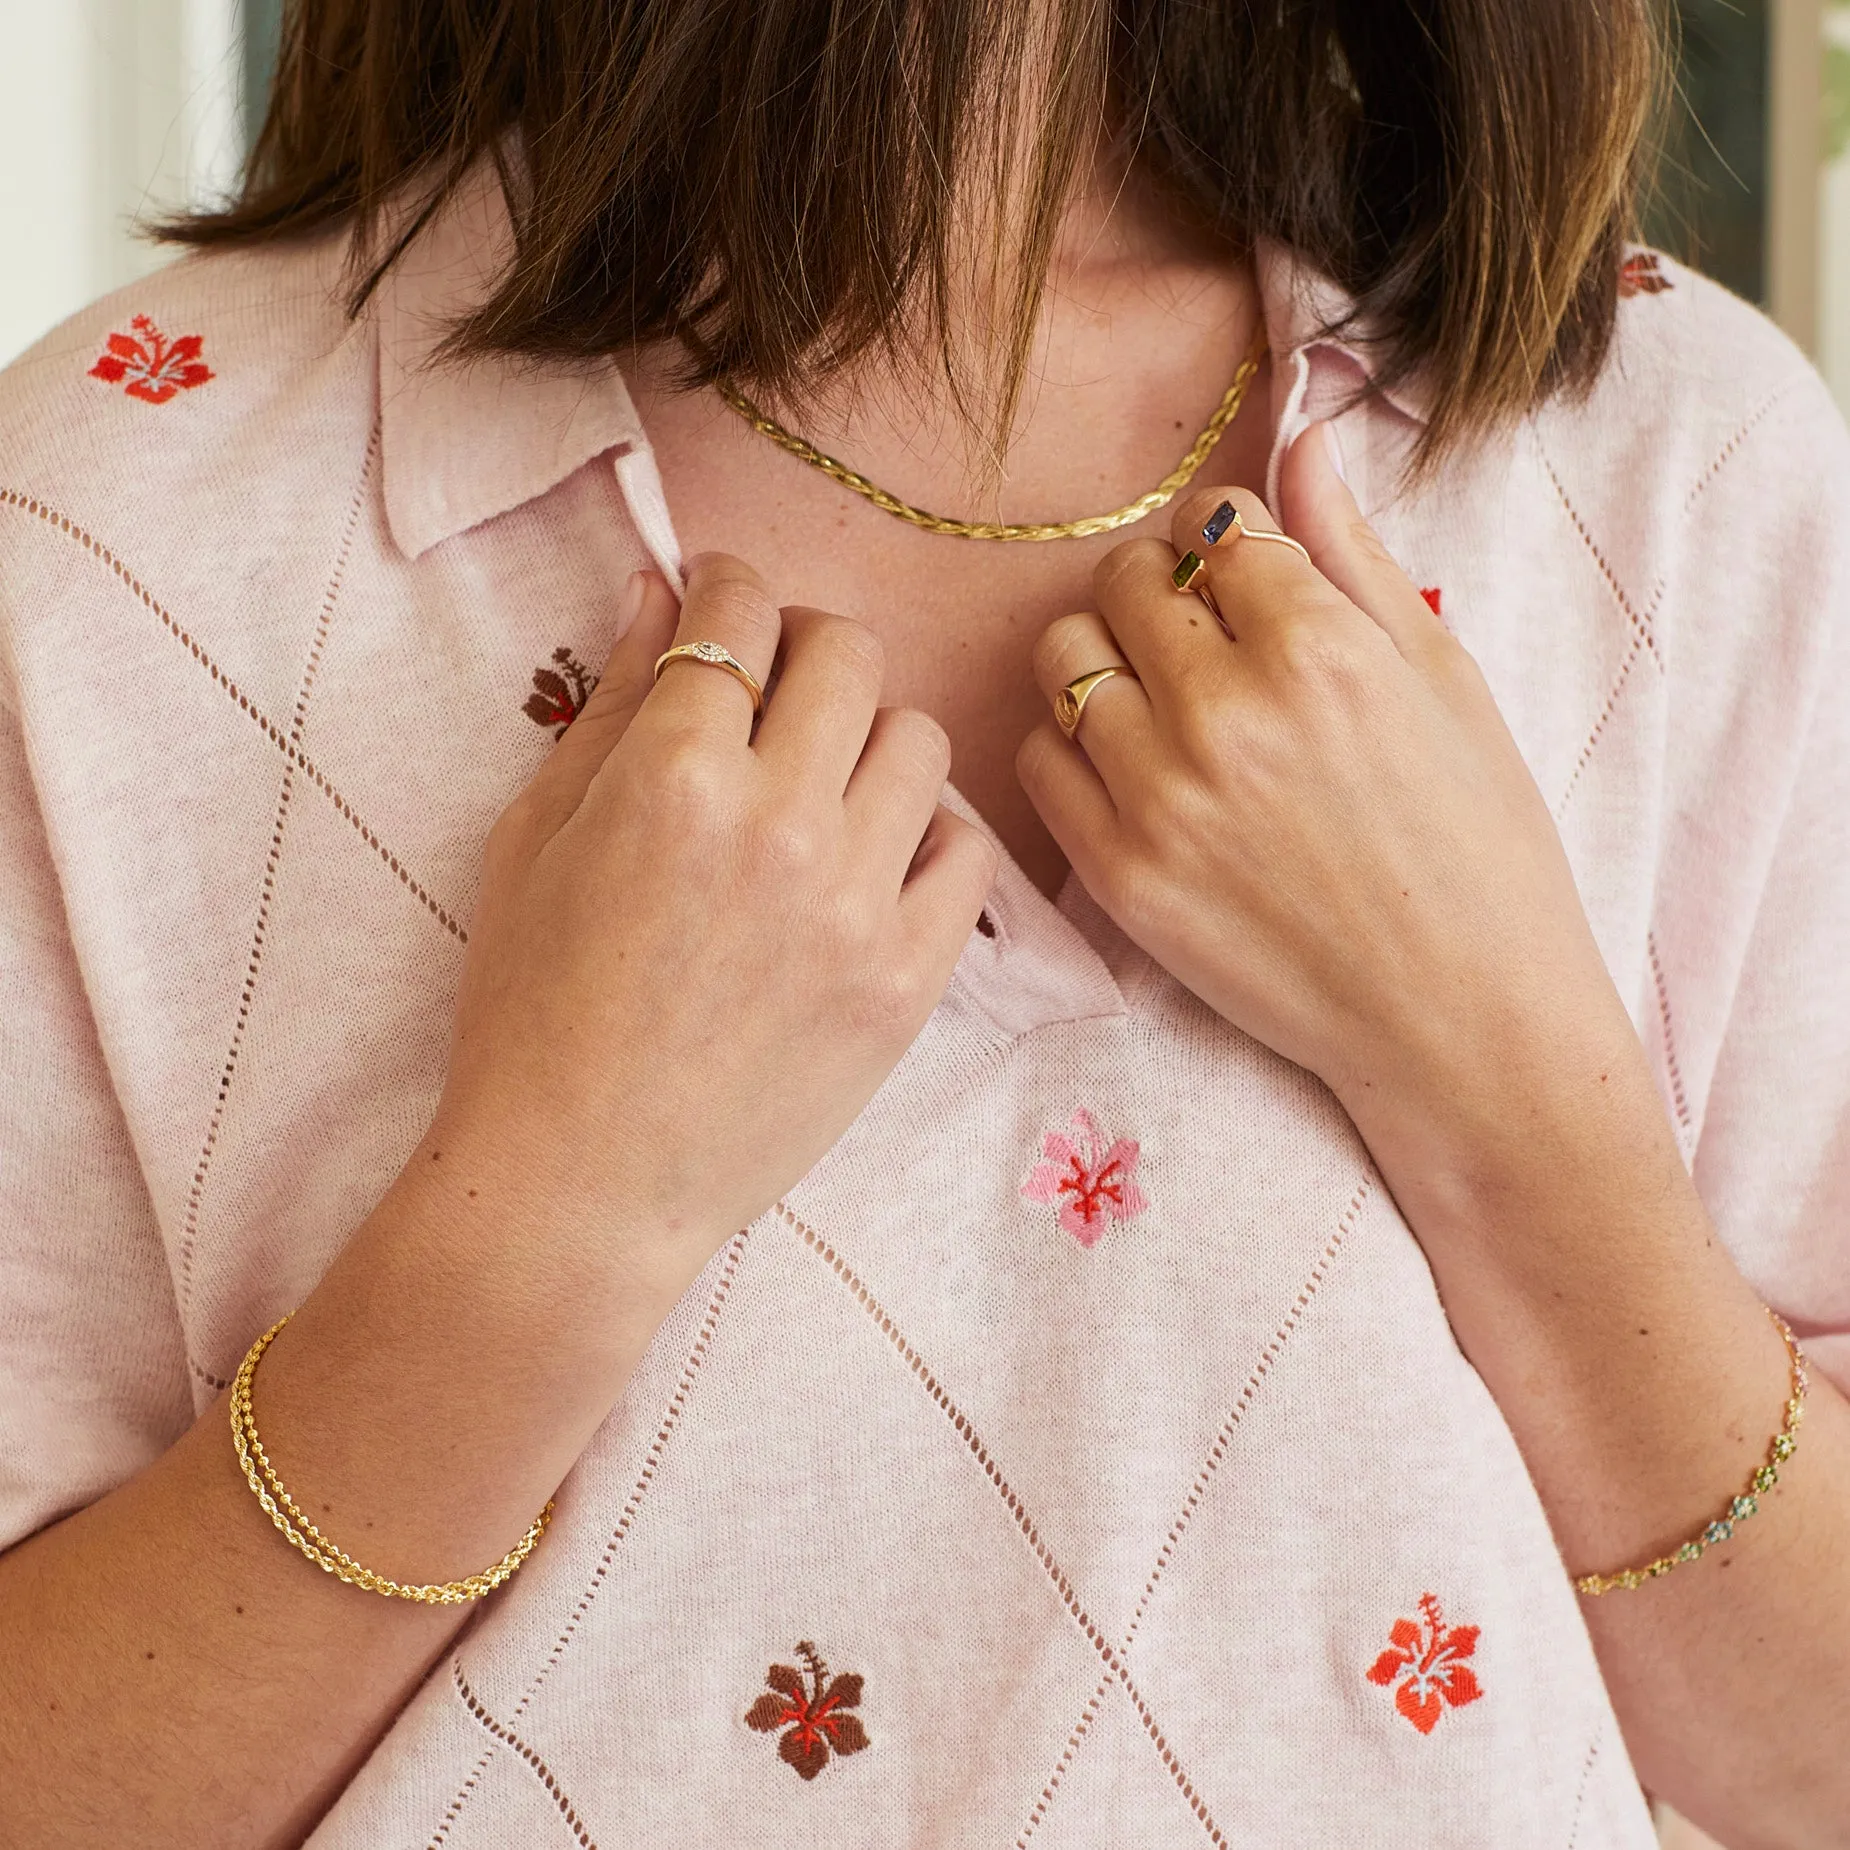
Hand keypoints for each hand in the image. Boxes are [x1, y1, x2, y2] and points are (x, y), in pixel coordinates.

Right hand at [439, 553, 994, 1283]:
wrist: (581, 1182)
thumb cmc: (530, 1010)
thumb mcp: (534, 840)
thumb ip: (607, 704)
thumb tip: (658, 589)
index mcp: (672, 775)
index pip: (738, 610)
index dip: (727, 588)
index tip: (721, 607)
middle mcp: (779, 821)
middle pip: (849, 653)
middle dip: (807, 646)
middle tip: (775, 691)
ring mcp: (857, 903)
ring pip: (920, 740)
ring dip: (870, 737)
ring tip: (825, 782)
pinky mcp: (908, 979)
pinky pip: (968, 852)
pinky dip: (928, 834)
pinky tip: (874, 858)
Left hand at [1016, 426, 1636, 1168]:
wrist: (1462, 1017)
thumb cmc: (1477, 845)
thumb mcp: (1443, 679)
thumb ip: (1354, 554)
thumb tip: (1304, 438)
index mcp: (1317, 645)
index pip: (1209, 522)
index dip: (1223, 540)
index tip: (1240, 576)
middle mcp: (1225, 711)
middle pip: (1122, 579)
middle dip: (1157, 589)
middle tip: (1201, 639)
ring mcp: (1160, 797)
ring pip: (1063, 660)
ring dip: (1105, 661)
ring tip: (1160, 702)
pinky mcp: (1119, 875)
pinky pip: (1037, 759)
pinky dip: (1070, 747)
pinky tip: (1132, 768)